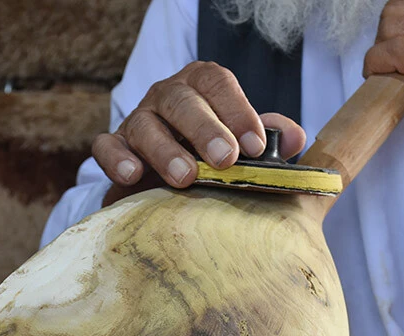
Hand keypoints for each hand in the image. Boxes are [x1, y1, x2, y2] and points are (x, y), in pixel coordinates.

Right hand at [93, 61, 305, 204]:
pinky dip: (116, 159)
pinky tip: (132, 176)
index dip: (237, 111)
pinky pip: (107, 146)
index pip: (217, 83)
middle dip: (205, 129)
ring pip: (145, 125)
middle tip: (225, 159)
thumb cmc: (216, 158)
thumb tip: (295, 139)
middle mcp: (168, 97)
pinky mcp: (115, 146)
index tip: (255, 146)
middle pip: (182, 101)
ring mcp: (139, 120)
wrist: (171, 184)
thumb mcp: (246, 146)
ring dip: (166, 151)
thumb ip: (271, 139)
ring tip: (185, 177)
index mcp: (203, 88)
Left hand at [363, 0, 403, 152]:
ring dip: (382, 48)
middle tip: (393, 52)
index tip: (401, 28)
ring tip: (390, 66)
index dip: (403, 12)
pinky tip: (379, 73)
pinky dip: (378, 63)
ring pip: (391, 26)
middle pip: (398, 6)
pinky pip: (392, 53)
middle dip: (388, 31)